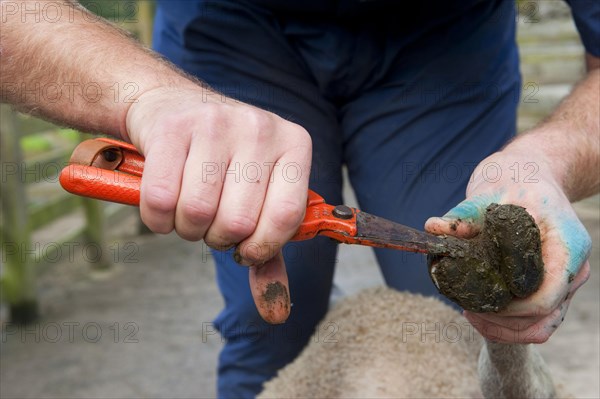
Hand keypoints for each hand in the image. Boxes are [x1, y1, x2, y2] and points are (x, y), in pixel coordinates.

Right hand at [125, 86, 311, 323]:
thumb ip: (268, 250)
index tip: (245, 249)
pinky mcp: (171, 128)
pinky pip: (160, 201)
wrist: (173, 106)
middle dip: (218, 238)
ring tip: (190, 211)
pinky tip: (163, 207)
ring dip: (186, 229)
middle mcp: (260, 128)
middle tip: (212, 223)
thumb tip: (275, 312)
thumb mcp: (257, 195)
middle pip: (237, 222)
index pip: (287, 217)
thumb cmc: (222, 163)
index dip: (260, 247)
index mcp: (294, 145)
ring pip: (197, 213)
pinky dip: (157, 220)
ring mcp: (215, 123)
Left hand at [425, 143, 590, 342]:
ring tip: (469, 312)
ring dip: (503, 327)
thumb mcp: (489, 188)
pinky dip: (508, 323)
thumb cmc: (514, 179)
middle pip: (542, 317)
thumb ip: (464, 214)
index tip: (473, 301)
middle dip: (500, 320)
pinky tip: (478, 311)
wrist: (532, 175)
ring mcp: (564, 280)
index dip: (507, 307)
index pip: (544, 296)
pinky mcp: (550, 286)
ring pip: (541, 326)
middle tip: (463, 307)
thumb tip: (433, 228)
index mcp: (566, 245)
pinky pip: (536, 320)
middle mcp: (572, 268)